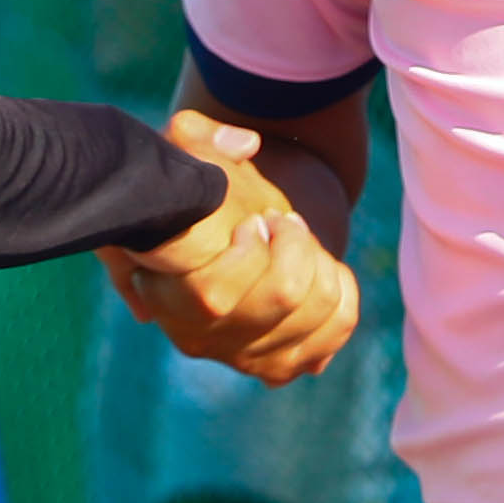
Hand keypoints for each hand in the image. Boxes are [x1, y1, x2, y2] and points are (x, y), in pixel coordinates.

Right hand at [100, 113, 357, 384]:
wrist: (219, 234)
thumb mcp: (179, 155)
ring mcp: (240, 357)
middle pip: (281, 296)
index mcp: (161, 292)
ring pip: (315, 310)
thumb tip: (245, 147)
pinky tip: (319, 268)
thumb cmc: (195, 190)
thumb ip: (194, 138)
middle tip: (281, 219)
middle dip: (295, 245)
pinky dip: (342, 291)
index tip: (255, 218)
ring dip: (319, 261)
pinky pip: (336, 331)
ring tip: (297, 240)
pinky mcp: (279, 365)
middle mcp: (197, 337)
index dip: (248, 253)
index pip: (214, 293)